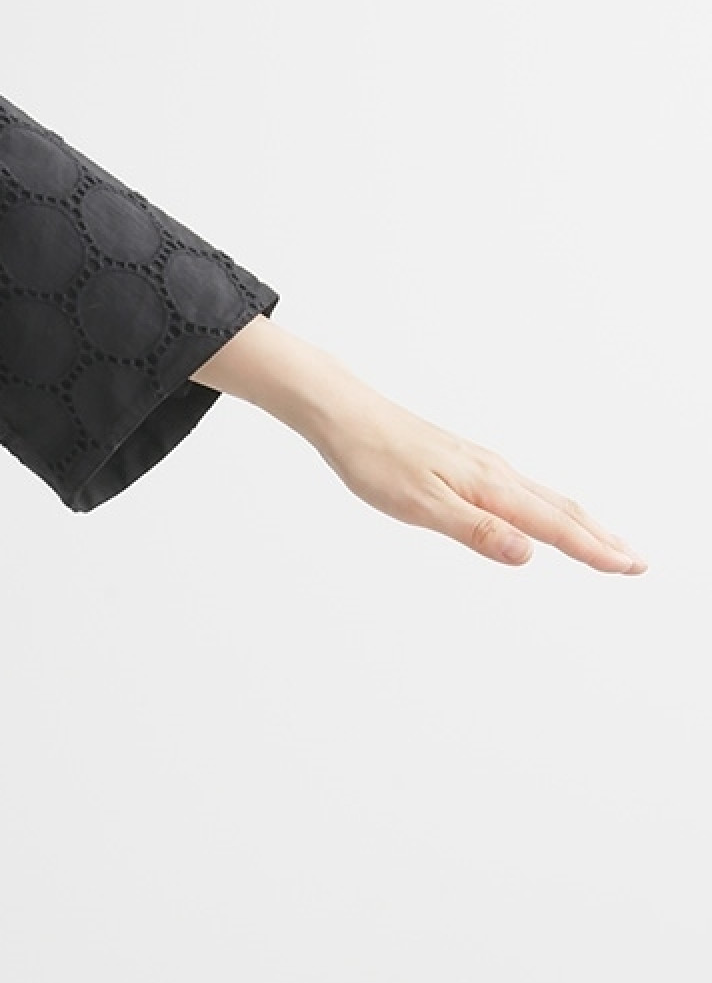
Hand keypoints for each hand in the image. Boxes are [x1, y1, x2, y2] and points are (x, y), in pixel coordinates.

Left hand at [190, 316, 648, 575]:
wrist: (346, 416)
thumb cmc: (375, 459)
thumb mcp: (420, 505)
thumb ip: (475, 530)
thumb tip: (528, 554)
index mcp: (488, 485)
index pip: (552, 524)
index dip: (594, 550)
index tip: (630, 567)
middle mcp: (493, 472)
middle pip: (560, 509)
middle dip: (601, 537)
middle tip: (637, 561)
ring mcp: (480, 465)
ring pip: (543, 497)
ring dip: (580, 522)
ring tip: (606, 541)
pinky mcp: (464, 461)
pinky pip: (521, 488)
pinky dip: (548, 507)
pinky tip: (542, 513)